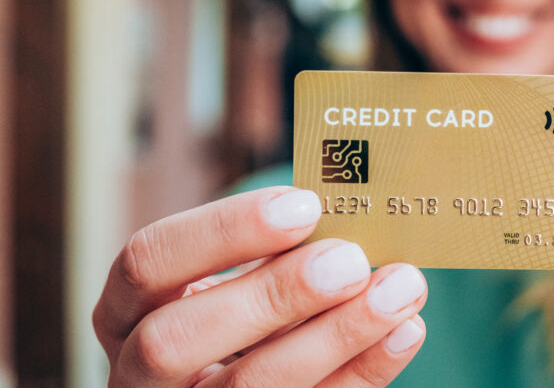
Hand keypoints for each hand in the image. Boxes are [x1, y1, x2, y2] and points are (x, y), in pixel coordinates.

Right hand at [93, 187, 427, 386]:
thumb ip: (272, 252)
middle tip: (350, 261)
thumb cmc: (242, 308)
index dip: (224, 230)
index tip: (306, 205)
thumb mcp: (235, 276)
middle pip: (177, 339)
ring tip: (400, 289)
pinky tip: (404, 332)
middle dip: (272, 295)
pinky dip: (363, 372)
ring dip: (336, 335)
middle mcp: (140, 371)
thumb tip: (348, 214)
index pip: (147, 262)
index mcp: (127, 310)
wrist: (247, 371)